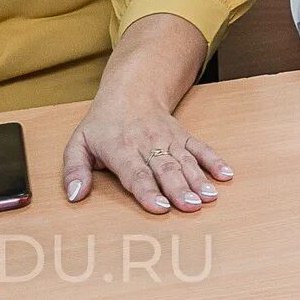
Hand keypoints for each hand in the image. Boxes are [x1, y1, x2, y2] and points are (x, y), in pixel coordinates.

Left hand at [63, 98, 227, 216]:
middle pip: (165, 169)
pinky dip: (214, 160)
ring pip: (185, 161)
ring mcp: (168, 139)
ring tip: (209, 197)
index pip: (136, 173)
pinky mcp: (183, 136)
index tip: (160, 208)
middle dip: (179, 189)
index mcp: (120, 148)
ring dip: (198, 179)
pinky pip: (200, 147)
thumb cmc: (102, 125)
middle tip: (191, 206)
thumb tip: (76, 196)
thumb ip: (74, 171)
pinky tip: (225, 175)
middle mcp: (147, 144)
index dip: (148, 191)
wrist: (131, 91)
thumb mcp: (78, 144)